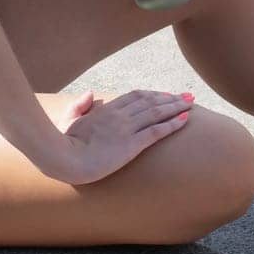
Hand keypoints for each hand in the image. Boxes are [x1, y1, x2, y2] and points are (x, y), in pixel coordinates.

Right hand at [53, 88, 195, 184]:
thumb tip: (92, 94)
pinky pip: (156, 131)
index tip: (165, 94)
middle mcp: (119, 115)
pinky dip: (172, 124)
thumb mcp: (68, 119)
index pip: (135, 96)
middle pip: (151, 101)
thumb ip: (80, 105)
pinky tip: (184, 120)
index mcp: (106, 109)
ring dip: (176, 107)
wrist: (63, 160)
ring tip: (191, 104)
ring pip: (157, 112)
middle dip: (171, 97)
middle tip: (186, 96)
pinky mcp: (131, 145)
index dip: (153, 94)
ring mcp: (126, 128)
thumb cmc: (62, 143)